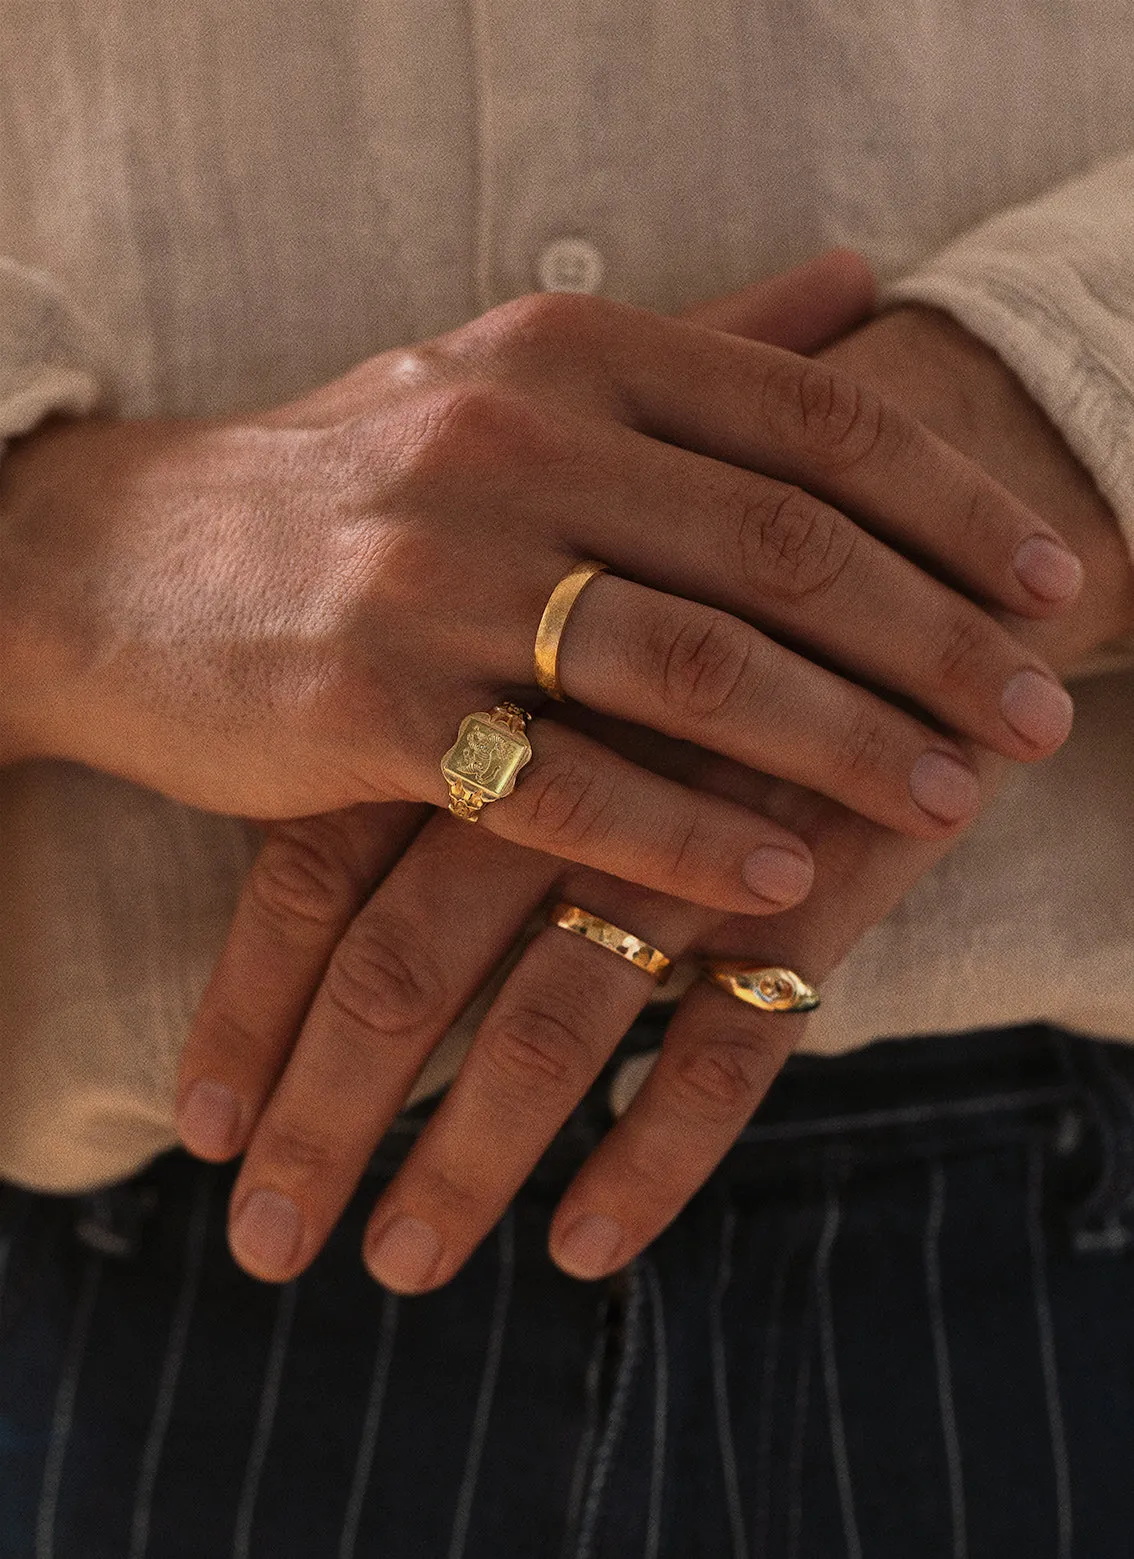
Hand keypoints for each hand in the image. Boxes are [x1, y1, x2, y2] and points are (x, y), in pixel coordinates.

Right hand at [176, 267, 1124, 1289]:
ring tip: (955, 801)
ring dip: (845, 744)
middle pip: (781, 551)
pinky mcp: (368, 706)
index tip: (1053, 586)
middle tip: (1043, 712)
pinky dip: (689, 836)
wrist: (119, 567)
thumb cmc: (339, 486)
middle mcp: (509, 447)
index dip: (952, 511)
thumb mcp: (502, 381)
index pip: (809, 427)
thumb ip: (689, 346)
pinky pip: (565, 783)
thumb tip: (852, 281)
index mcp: (561, 357)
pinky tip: (787, 881)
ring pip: (692, 667)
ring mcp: (434, 576)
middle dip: (935, 644)